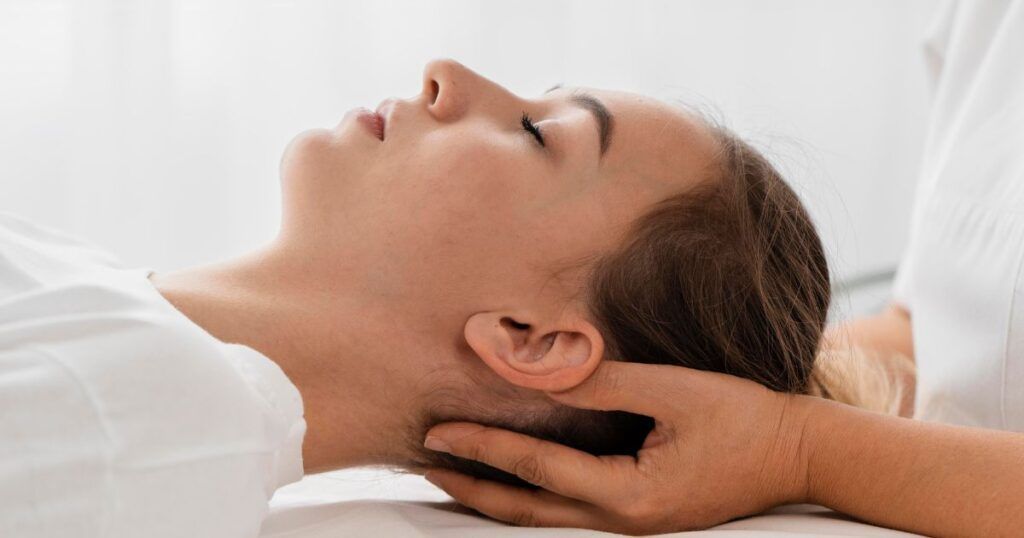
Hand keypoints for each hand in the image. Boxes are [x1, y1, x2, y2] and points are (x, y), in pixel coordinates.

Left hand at [422, 361, 817, 534]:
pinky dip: (532, 495)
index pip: (536, 468)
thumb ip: (602, 383)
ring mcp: (632, 524)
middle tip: (427, 466)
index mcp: (629, 495)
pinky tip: (517, 478)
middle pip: (528, 512)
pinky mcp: (640, 514)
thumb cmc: (744, 420)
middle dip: (473, 489)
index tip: (439, 432)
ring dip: (496, 497)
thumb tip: (540, 371)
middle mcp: (623, 521)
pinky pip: (571, 511)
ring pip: (545, 519)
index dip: (483, 446)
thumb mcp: (673, 391)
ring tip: (455, 477)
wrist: (799, 454)